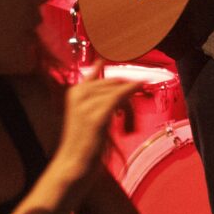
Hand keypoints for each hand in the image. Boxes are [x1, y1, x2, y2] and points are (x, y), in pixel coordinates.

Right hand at [54, 63, 140, 180]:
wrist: (72, 165)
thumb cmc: (83, 142)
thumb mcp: (88, 114)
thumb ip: (99, 97)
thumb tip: (114, 79)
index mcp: (75, 91)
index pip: (97, 70)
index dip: (109, 61)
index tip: (122, 48)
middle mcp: (78, 94)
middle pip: (111, 82)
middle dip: (126, 88)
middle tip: (137, 97)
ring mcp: (85, 104)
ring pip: (116, 89)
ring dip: (129, 99)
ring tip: (128, 119)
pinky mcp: (95, 116)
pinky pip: (118, 97)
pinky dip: (131, 89)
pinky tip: (141, 84)